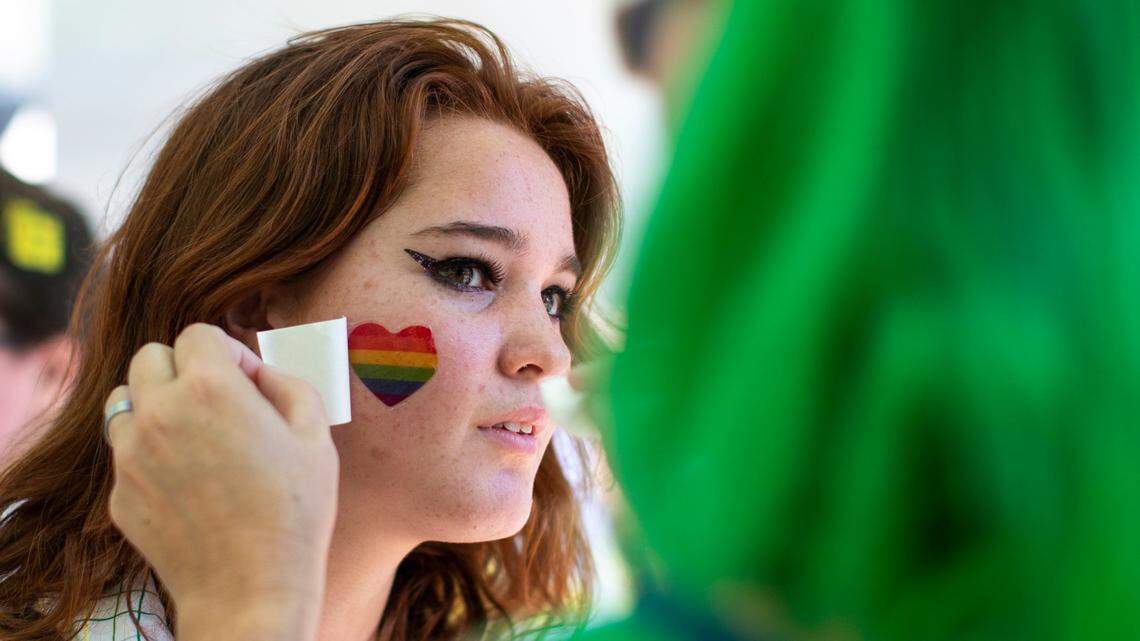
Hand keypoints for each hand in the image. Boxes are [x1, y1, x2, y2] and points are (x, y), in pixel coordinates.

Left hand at [104, 323, 337, 637]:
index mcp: (209, 388)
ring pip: (124, 400)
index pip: (197, 334)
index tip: (246, 380)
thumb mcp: (315, 435)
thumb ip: (287, 384)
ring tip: (192, 434)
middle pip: (149, 357)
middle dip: (183, 368)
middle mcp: (159, 413)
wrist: (252, 589)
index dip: (227, 351)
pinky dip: (150, 454)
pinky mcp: (119, 493)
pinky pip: (125, 453)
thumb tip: (260, 373)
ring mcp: (131, 455)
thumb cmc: (294, 511)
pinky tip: (188, 482)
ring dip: (155, 405)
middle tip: (216, 400)